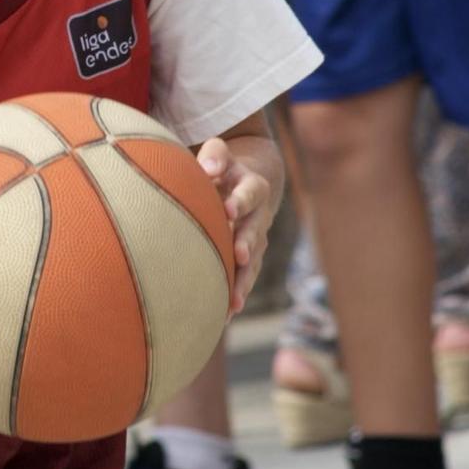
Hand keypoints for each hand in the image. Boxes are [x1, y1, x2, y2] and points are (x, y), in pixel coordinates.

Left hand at [195, 136, 275, 314]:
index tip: (227, 209)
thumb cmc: (223, 168)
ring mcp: (256, 239)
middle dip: (247, 243)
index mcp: (253, 187)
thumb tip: (208, 168)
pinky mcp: (250, 258)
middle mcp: (259, 216)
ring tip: (234, 300)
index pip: (250, 192)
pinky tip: (226, 314)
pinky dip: (237, 294)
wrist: (244, 182)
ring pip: (253, 262)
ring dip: (244, 279)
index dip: (240, 201)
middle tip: (239, 254)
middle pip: (255, 231)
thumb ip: (215, 155)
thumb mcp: (220, 155)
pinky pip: (246, 277)